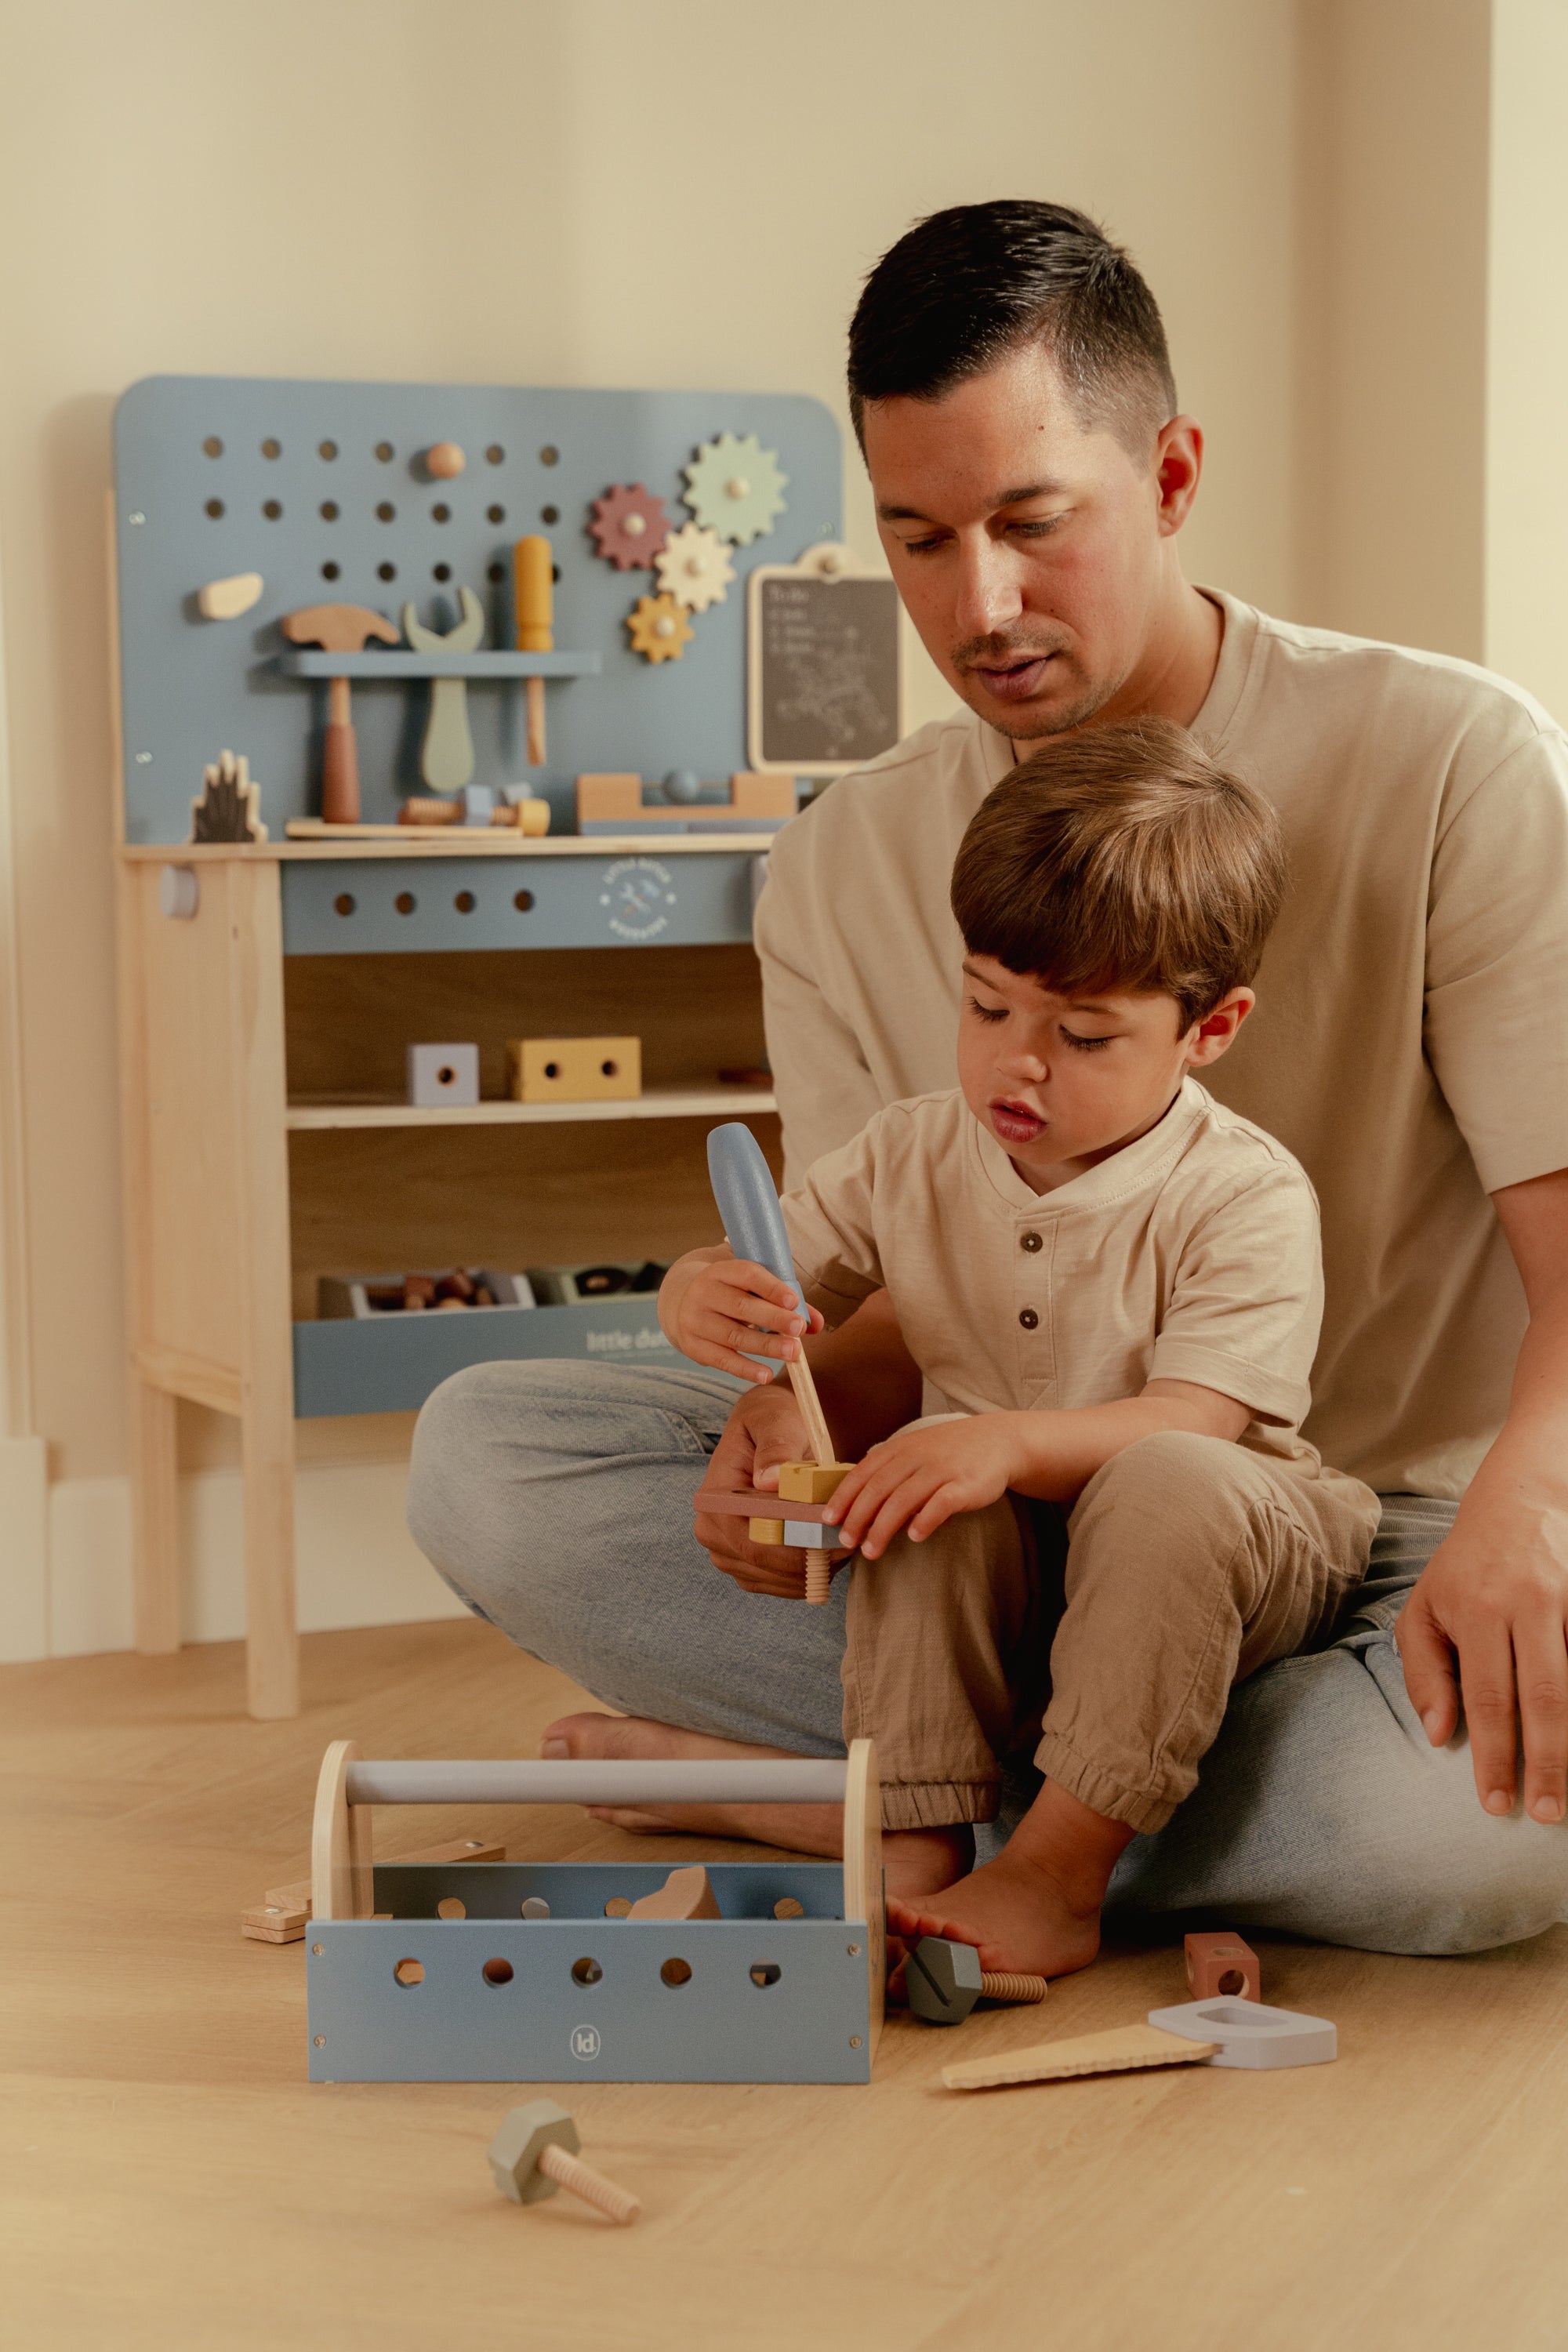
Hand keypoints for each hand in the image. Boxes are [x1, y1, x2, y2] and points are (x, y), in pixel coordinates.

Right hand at [660, 1249, 822, 1383]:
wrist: (682, 1303)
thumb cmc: (731, 1294)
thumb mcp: (751, 1288)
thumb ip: (784, 1301)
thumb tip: (817, 1323)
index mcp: (720, 1271)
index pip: (747, 1275)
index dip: (771, 1287)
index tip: (794, 1301)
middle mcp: (703, 1293)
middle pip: (741, 1307)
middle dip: (774, 1319)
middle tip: (799, 1329)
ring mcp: (694, 1320)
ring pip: (734, 1336)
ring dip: (766, 1346)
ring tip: (793, 1353)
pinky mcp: (693, 1346)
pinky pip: (722, 1360)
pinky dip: (746, 1369)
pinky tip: (766, 1375)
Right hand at [693, 1381, 843, 1597]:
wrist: (775, 1430)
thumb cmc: (776, 1420)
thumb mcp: (776, 1421)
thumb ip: (776, 1447)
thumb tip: (769, 1479)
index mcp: (714, 1498)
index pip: (752, 1541)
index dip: (796, 1548)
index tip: (836, 1540)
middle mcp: (711, 1530)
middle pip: (764, 1565)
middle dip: (810, 1560)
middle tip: (850, 1544)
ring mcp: (726, 1552)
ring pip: (774, 1580)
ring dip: (812, 1569)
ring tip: (842, 1543)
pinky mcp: (745, 1564)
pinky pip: (779, 1584)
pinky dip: (807, 1575)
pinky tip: (828, 1552)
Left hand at [833, 1416, 1024, 1558]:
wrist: (998, 1440)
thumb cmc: (949, 1452)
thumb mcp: (915, 1452)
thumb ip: (890, 1474)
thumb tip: (861, 1508)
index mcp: (900, 1448)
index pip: (864, 1473)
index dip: (844, 1497)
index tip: (828, 1519)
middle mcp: (917, 1456)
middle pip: (879, 1488)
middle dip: (858, 1517)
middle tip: (845, 1542)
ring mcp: (942, 1469)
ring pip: (904, 1499)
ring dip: (883, 1527)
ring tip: (871, 1550)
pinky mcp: (966, 1485)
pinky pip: (942, 1503)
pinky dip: (925, 1519)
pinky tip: (915, 1537)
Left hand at [1396, 1481, 1567, 1821]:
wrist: (1521, 1502)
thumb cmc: (1464, 1569)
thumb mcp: (1424, 1609)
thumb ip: (1423, 1671)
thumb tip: (1437, 1735)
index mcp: (1479, 1611)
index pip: (1488, 1697)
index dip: (1494, 1754)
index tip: (1495, 1803)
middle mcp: (1529, 1606)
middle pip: (1544, 1697)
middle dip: (1546, 1762)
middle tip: (1545, 1813)